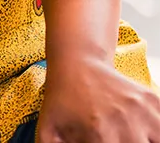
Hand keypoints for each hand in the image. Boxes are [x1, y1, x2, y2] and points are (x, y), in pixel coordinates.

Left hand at [38, 56, 159, 142]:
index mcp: (101, 134)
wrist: (77, 64)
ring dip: (149, 141)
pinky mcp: (155, 103)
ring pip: (158, 140)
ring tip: (134, 138)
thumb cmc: (62, 103)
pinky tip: (144, 134)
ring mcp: (144, 111)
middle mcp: (126, 123)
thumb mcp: (50, 133)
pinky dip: (157, 134)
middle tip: (116, 142)